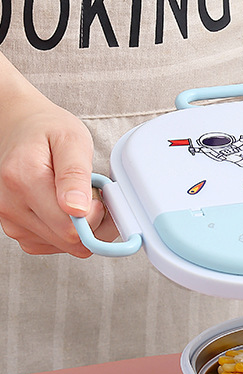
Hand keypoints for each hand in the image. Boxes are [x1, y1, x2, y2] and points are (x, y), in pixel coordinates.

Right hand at [0, 82, 114, 256]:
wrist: (20, 127)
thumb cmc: (47, 130)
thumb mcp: (71, 140)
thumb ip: (75, 174)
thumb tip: (77, 209)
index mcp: (23, 181)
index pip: (70, 228)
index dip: (96, 217)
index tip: (101, 196)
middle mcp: (11, 205)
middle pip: (69, 241)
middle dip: (93, 224)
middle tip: (96, 197)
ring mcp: (11, 220)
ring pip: (63, 246)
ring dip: (82, 229)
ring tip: (79, 198)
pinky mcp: (17, 229)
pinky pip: (52, 245)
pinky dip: (67, 232)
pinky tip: (68, 209)